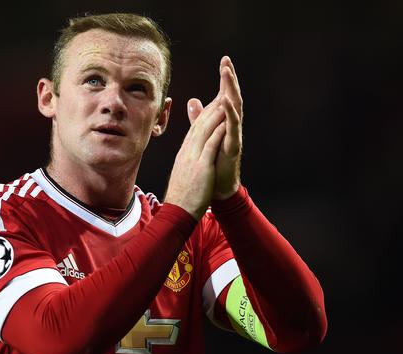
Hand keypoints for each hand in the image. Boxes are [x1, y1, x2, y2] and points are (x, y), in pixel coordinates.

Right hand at [164, 96, 226, 219]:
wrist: (177, 212)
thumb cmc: (182, 196)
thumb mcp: (184, 174)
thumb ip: (189, 161)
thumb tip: (190, 156)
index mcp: (184, 154)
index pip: (195, 129)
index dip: (205, 114)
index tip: (214, 102)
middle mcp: (187, 152)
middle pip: (199, 125)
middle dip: (211, 107)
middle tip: (221, 91)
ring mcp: (193, 159)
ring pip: (204, 131)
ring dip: (215, 114)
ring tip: (225, 99)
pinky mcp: (201, 167)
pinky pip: (210, 146)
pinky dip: (217, 132)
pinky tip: (225, 123)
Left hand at [214, 56, 243, 199]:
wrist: (216, 185)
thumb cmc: (213, 160)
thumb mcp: (203, 133)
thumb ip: (200, 117)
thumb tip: (193, 100)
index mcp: (223, 121)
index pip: (225, 94)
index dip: (225, 78)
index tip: (224, 60)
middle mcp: (231, 125)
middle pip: (232, 97)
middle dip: (230, 80)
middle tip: (227, 62)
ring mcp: (234, 135)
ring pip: (235, 109)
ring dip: (231, 92)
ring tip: (227, 76)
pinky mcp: (233, 146)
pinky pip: (233, 128)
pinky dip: (230, 115)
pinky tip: (227, 103)